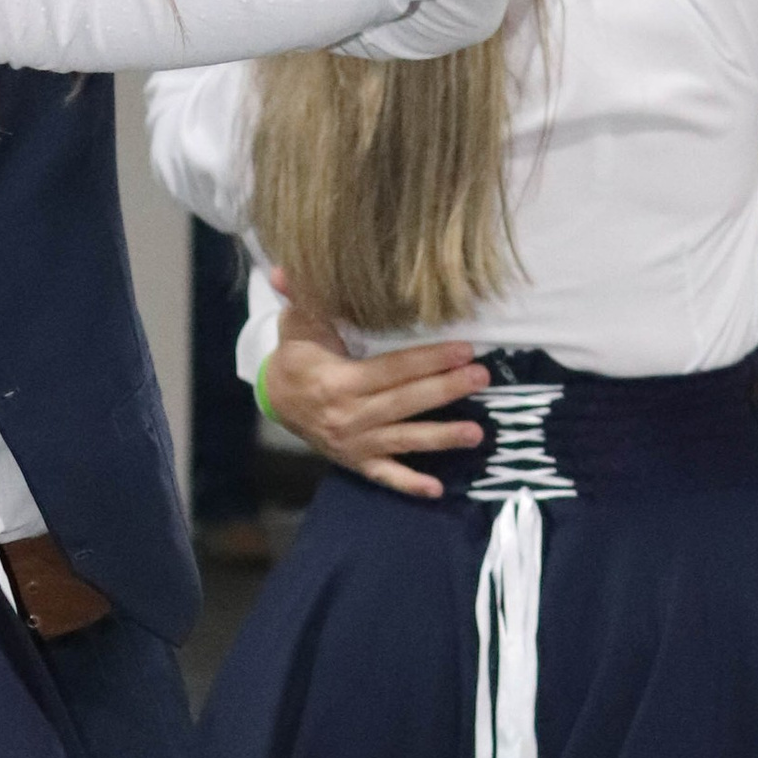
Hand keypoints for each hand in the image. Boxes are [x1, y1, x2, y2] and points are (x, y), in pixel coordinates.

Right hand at [263, 279, 484, 499]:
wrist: (275, 401)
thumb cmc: (297, 356)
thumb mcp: (298, 323)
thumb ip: (302, 295)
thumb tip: (283, 267)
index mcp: (338, 381)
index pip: (392, 369)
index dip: (429, 359)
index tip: (464, 350)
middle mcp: (348, 416)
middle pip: (405, 402)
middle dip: (446, 390)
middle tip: (482, 378)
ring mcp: (354, 443)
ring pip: (403, 440)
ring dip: (440, 438)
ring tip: (476, 433)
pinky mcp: (356, 462)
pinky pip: (384, 476)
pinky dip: (408, 485)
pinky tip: (436, 490)